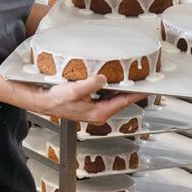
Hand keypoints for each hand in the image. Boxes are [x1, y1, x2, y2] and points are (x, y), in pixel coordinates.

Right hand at [31, 76, 145, 123]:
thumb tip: (103, 78)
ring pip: (114, 98)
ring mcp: (94, 109)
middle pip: (121, 101)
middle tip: (142, 80)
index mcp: (99, 112)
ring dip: (121, 89)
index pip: (123, 102)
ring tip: (130, 79)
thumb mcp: (75, 90)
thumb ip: (91, 84)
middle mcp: (98, 113)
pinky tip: (111, 81)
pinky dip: (111, 89)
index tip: (147, 89)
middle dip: (131, 91)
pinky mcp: (89, 104)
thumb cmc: (56, 100)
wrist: (43, 101)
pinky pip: (106, 96)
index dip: (136, 95)